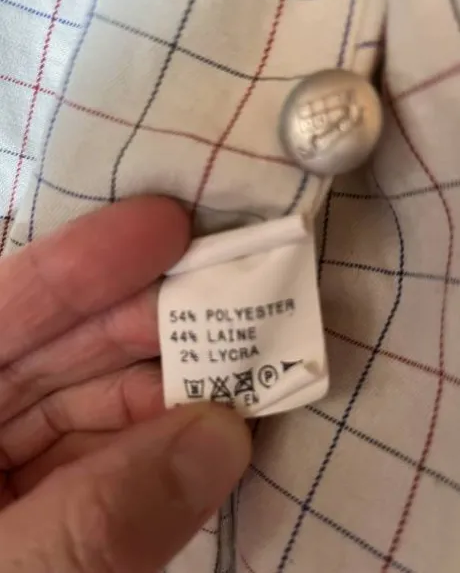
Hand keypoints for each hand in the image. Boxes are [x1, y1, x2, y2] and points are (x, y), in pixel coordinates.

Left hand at [0, 197, 250, 571]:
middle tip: (230, 298)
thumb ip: (98, 522)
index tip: (166, 225)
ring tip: (237, 368)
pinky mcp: (31, 514)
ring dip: (164, 388)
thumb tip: (222, 439)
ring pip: (84, 406)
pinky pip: (96, 462)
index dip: (81, 263)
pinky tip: (204, 433)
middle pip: (51, 349)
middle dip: (144, 322)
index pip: (0, 310)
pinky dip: (153, 449)